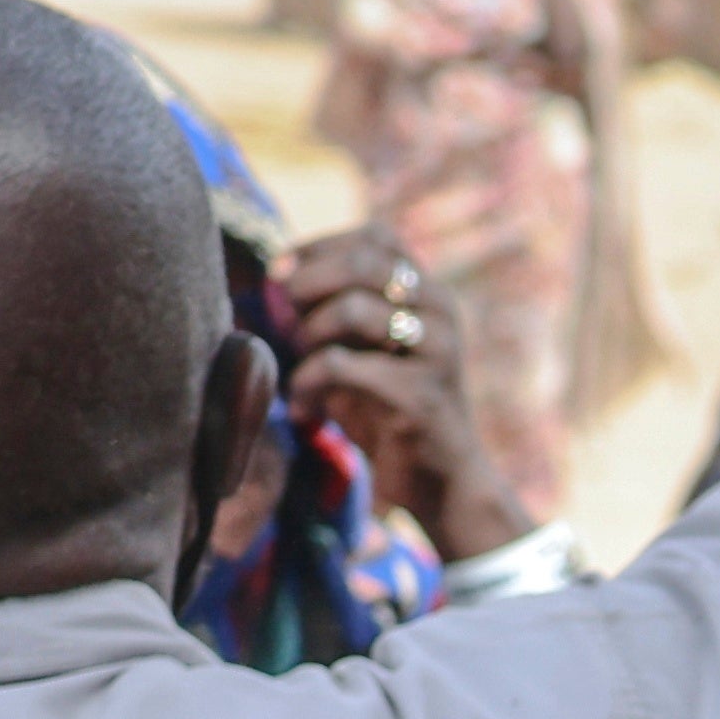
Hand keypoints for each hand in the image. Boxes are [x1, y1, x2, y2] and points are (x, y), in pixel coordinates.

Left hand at [260, 225, 517, 553]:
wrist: (440, 481)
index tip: (280, 275)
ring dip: (308, 334)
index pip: (376, 236)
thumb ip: (336, 311)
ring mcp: (438, 349)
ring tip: (301, 367)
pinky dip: (307, 385)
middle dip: (307, 283)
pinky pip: (339, 365)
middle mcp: (442, 311)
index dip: (321, 246)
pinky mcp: (421, 393)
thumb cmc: (389, 412)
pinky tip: (306, 412)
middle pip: (362, 261)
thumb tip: (276, 277)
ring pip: (351, 308)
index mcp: (430, 293)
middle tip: (283, 318)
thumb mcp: (365, 350)